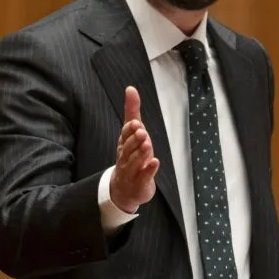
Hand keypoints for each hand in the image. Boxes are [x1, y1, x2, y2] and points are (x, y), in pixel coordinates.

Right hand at [110, 86, 159, 213]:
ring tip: (148, 145)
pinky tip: (155, 162)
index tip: (136, 123)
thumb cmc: (131, 156)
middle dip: (134, 141)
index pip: (124, 136)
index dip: (130, 130)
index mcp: (124, 144)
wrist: (125, 189)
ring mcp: (132, 171)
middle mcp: (125, 157)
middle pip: (128, 148)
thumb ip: (132, 111)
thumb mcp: (132, 133)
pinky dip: (149, 170)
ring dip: (141, 153)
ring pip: (134, 162)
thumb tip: (131, 88)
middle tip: (142, 132)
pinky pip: (144, 176)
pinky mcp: (140, 183)